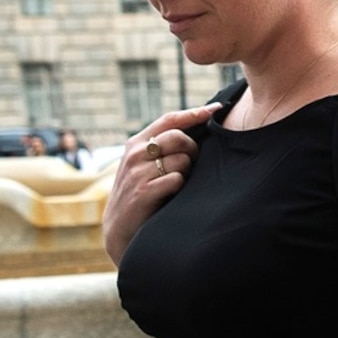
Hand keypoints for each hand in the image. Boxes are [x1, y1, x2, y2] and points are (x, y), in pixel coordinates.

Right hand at [102, 106, 215, 263]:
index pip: (169, 120)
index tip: (216, 109)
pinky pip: (177, 180)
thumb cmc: (140, 194)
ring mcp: (138, 172)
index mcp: (136, 143)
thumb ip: (161, 148)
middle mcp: (135, 154)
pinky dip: (180, 187)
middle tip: (191, 164)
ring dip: (186, 173)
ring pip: (181, 160)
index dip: (195, 113)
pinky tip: (171, 195)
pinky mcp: (144, 191)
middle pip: (179, 137)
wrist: (120, 229)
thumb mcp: (143, 166)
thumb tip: (195, 132)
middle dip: (193, 149)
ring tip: (175, 185)